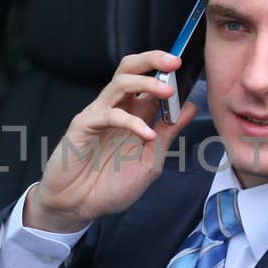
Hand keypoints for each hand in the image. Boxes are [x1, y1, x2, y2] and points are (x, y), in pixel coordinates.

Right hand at [25, 51, 198, 232]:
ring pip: (120, 82)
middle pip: (130, 70)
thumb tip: (189, 108)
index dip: (168, 74)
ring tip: (168, 92)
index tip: (189, 71)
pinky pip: (109, 114)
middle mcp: (116, 109)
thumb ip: (167, 133)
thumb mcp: (150, 160)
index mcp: (133, 115)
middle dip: (153, 60)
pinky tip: (146, 135)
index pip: (149, 81)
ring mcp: (98, 114)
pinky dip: (131, 122)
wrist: (78, 207)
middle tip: (174, 61)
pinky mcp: (83, 125)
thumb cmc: (110, 186)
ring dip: (147, 83)